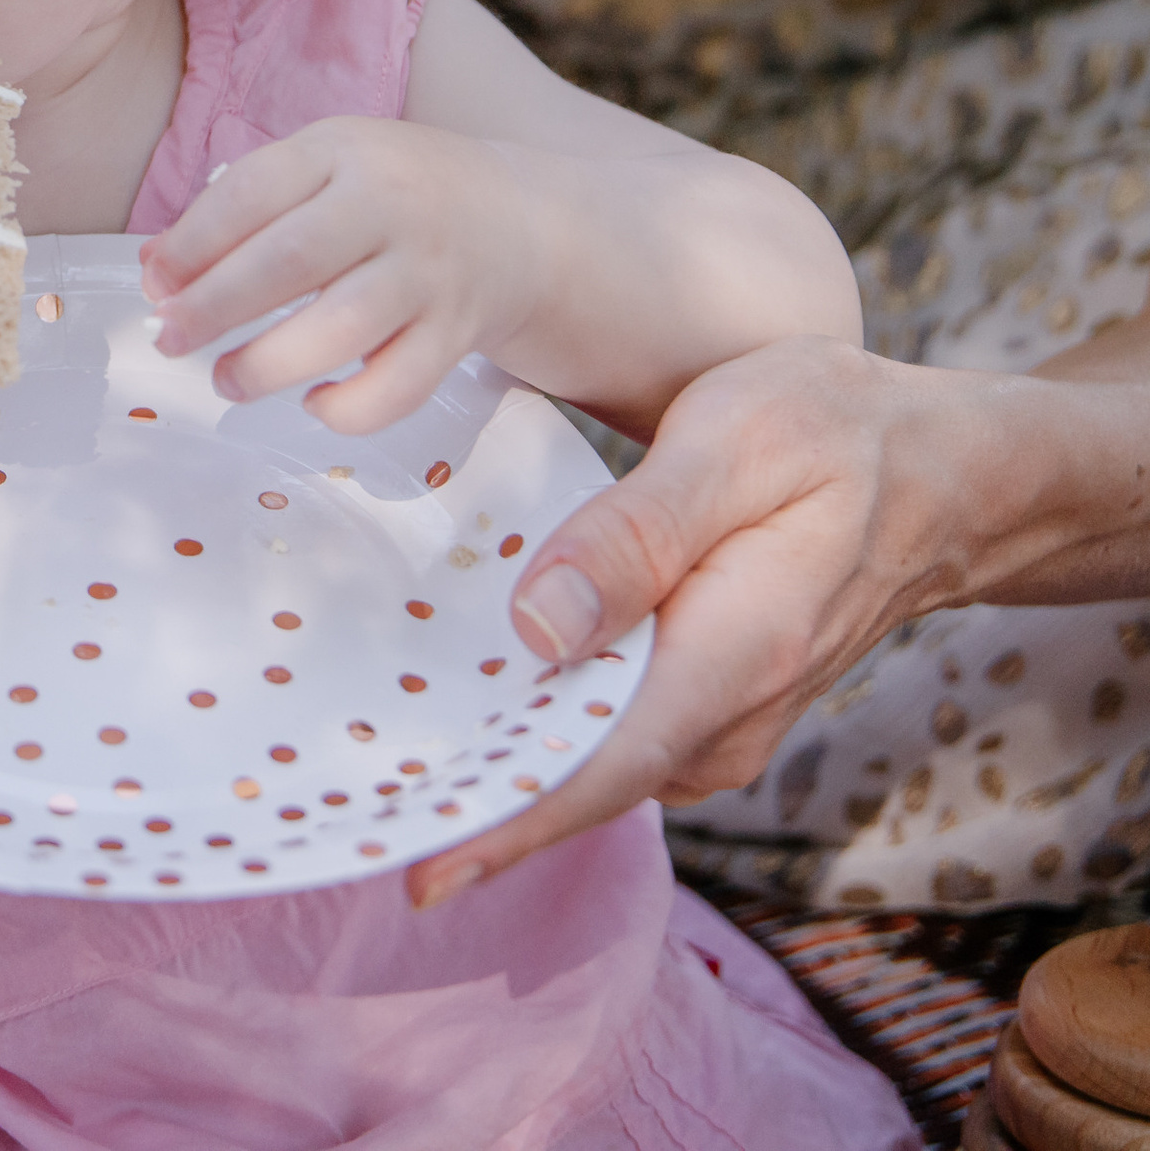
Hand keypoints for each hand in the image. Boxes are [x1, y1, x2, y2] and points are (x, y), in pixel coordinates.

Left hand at [141, 118, 547, 427]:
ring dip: (269, 364)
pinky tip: (313, 403)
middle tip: (169, 338)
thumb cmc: (391, 192)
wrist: (515, 219)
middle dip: (215, 307)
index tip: (155, 283)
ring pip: (343, 328)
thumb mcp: (321, 167)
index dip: (192, 243)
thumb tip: (157, 272)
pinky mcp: (457, 333)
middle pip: (291, 260)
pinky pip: (400, 386)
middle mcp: (389, 207)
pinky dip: (348, 409)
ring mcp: (428, 273)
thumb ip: (242, 208)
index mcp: (341, 152)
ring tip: (226, 381)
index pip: (252, 192)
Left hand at [401, 338, 992, 908]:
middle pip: (583, 781)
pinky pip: (609, 729)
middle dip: (474, 801)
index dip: (510, 823)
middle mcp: (728, 713)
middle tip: (354, 800)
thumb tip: (536, 629)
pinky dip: (536, 722)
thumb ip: (636, 535)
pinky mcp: (706, 695)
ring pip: (592, 760)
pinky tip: (458, 691)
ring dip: (496, 759)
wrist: (941, 471)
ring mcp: (721, 714)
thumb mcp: (735, 445)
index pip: (605, 768)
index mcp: (734, 654)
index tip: (422, 864)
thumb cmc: (833, 433)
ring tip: (379, 749)